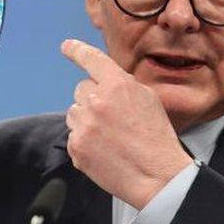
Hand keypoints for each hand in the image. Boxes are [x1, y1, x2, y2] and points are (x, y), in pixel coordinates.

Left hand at [61, 39, 191, 209]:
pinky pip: (74, 135)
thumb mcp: (148, 100)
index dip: (77, 51)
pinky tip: (104, 151)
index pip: (92, 59)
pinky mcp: (76, 147)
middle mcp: (96, 101)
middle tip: (111, 117)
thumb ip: (124, 85)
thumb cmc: (157, 138)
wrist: (155, 176)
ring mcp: (84, 125)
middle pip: (81, 88)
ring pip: (74, 112)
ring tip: (109, 136)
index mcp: (117, 85)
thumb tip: (104, 81)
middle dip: (92, 98)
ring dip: (86, 119)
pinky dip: (85, 141)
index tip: (66, 47)